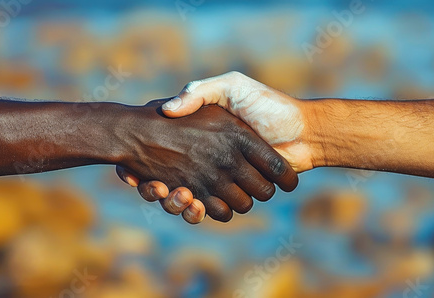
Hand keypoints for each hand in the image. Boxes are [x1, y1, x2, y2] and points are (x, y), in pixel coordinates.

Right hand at [116, 99, 297, 222]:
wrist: (302, 130)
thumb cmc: (266, 105)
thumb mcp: (229, 88)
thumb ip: (199, 92)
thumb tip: (167, 110)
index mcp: (200, 139)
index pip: (163, 153)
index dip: (144, 166)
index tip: (131, 170)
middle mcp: (207, 161)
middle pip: (171, 182)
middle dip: (156, 189)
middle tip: (149, 183)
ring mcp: (219, 179)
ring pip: (187, 200)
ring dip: (175, 203)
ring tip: (175, 191)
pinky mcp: (232, 194)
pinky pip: (209, 210)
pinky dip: (196, 211)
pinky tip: (192, 201)